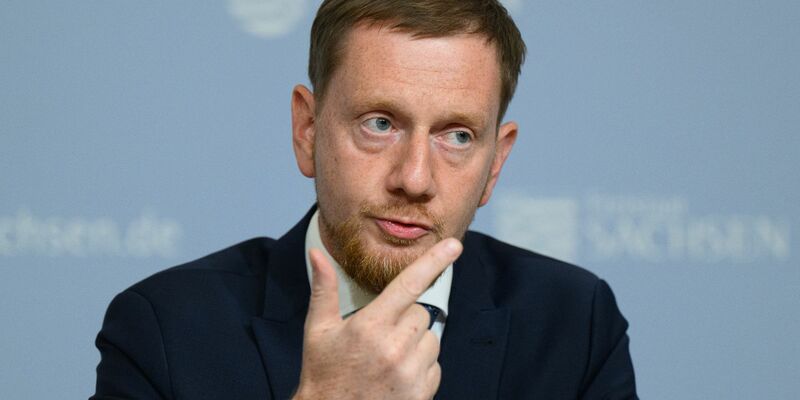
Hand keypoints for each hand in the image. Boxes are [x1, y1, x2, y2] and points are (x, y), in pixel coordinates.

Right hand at [293, 238, 462, 399]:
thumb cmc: (324, 374)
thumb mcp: (318, 331)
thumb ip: (324, 289)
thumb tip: (318, 255)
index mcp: (370, 326)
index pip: (409, 284)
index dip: (434, 261)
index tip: (455, 245)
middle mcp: (394, 348)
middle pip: (421, 313)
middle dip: (405, 318)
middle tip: (380, 335)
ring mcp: (410, 372)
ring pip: (431, 338)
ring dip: (415, 343)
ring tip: (388, 357)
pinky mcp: (421, 393)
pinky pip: (435, 366)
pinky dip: (422, 367)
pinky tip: (397, 375)